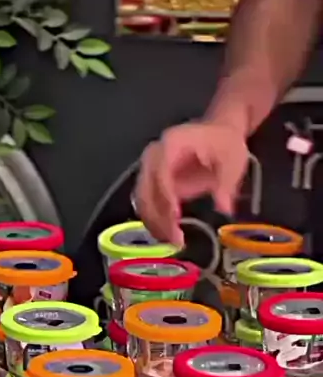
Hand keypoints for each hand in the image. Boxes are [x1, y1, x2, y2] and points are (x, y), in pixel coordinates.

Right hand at [135, 120, 248, 245]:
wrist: (218, 134)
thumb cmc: (224, 142)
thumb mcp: (233, 159)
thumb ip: (226, 183)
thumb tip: (223, 208)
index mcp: (172, 143)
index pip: (161, 171)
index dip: (165, 195)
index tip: (176, 217)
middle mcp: (154, 156)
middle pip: (146, 190)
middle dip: (159, 217)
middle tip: (176, 239)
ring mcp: (150, 170)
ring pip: (142, 201)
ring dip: (154, 223)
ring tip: (174, 241)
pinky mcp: (153, 185)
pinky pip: (147, 205)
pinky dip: (155, 222)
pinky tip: (169, 235)